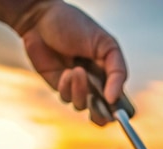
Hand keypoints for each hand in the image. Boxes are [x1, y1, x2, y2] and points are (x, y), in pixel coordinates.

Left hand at [16, 1, 127, 124]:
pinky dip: (66, 86)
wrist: (41, 19)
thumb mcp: (106, 44)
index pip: (121, 102)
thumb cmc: (74, 25)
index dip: (120, 111)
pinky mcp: (61, 88)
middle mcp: (96, 85)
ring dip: (80, 91)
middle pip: (102, 115)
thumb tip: (114, 98)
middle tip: (97, 102)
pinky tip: (65, 71)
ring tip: (76, 70)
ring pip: (83, 106)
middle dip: (100, 113)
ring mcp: (78, 88)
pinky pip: (67, 98)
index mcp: (110, 75)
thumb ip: (118, 71)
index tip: (117, 110)